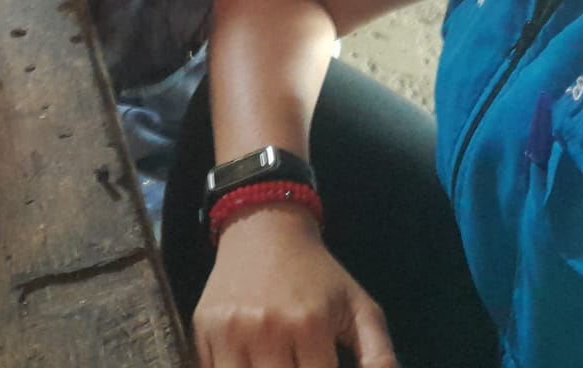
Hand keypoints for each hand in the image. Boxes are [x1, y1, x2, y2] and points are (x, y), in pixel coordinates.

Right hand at [195, 207, 396, 367]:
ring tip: (279, 362)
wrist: (265, 227)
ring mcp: (229, 331)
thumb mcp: (360, 308)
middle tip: (300, 364)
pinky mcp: (202, 330)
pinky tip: (253, 362)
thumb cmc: (319, 274)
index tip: (322, 367)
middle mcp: (266, 329)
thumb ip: (380, 356)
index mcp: (309, 325)